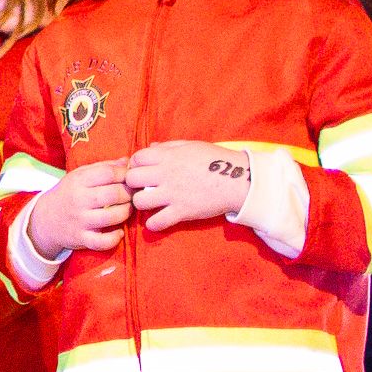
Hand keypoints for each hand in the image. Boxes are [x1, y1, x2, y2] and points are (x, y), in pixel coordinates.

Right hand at [26, 160, 132, 257]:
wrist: (44, 219)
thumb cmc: (68, 194)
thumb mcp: (79, 175)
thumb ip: (103, 167)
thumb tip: (128, 161)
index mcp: (78, 181)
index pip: (109, 173)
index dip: (125, 174)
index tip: (129, 179)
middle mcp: (78, 200)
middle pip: (115, 194)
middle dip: (130, 193)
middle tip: (133, 195)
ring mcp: (80, 220)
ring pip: (113, 216)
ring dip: (127, 212)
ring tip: (126, 209)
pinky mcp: (81, 238)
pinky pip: (103, 242)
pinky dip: (115, 238)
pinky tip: (118, 232)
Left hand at [122, 142, 252, 232]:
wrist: (240, 179)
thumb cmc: (216, 160)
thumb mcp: (192, 146)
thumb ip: (168, 147)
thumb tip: (150, 147)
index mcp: (169, 156)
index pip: (136, 158)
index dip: (136, 165)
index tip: (142, 171)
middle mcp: (167, 174)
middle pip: (131, 179)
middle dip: (134, 184)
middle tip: (143, 188)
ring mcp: (174, 193)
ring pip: (139, 201)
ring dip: (142, 204)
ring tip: (151, 203)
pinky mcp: (182, 211)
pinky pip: (156, 222)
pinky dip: (153, 224)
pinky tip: (158, 220)